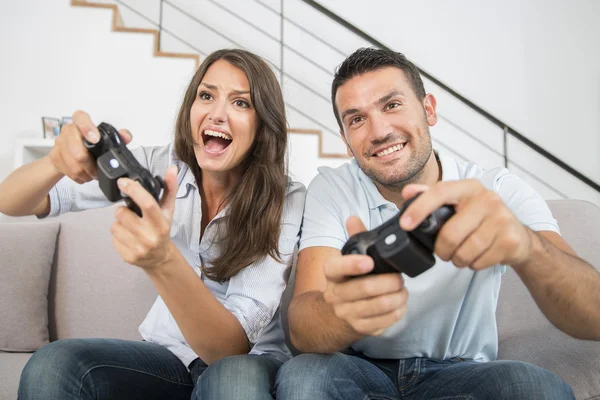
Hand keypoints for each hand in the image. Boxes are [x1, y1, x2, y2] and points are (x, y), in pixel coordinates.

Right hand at [49, 110, 131, 183]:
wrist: (67, 152)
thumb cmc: (89, 143)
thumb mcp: (105, 138)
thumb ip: (117, 136)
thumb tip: (126, 136)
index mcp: (80, 122)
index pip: (80, 118)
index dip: (87, 128)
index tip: (96, 140)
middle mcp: (68, 130)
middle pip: (78, 151)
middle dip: (90, 165)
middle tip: (97, 170)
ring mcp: (59, 143)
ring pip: (73, 164)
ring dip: (86, 173)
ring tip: (92, 174)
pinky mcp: (54, 156)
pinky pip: (68, 171)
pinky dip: (79, 177)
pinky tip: (84, 175)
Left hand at [110, 165, 178, 270]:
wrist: (160, 258)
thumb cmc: (162, 230)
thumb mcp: (168, 210)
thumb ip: (169, 188)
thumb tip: (172, 168)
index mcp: (161, 223)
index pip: (146, 203)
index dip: (133, 189)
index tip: (123, 182)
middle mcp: (150, 236)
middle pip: (122, 213)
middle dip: (123, 210)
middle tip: (131, 214)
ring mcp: (138, 248)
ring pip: (115, 226)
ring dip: (120, 223)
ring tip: (130, 227)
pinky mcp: (127, 256)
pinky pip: (113, 238)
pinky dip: (118, 235)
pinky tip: (128, 237)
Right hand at [323, 217, 408, 336]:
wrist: (332, 317)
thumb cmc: (347, 283)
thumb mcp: (347, 261)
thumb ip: (355, 239)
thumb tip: (353, 218)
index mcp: (332, 274)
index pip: (336, 268)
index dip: (352, 264)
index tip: (369, 262)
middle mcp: (336, 295)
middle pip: (365, 288)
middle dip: (389, 282)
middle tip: (399, 278)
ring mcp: (347, 314)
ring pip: (379, 306)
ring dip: (397, 296)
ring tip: (403, 290)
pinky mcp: (361, 329)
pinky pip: (384, 321)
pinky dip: (398, 311)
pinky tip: (400, 304)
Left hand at [400, 180, 532, 270]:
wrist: (519, 236)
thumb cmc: (481, 218)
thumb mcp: (458, 203)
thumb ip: (430, 196)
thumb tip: (407, 193)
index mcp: (469, 187)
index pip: (440, 192)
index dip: (419, 208)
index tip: (405, 224)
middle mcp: (488, 199)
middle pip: (450, 234)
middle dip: (442, 250)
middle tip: (444, 251)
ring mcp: (501, 219)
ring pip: (464, 252)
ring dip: (457, 259)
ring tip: (461, 253)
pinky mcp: (510, 240)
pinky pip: (478, 262)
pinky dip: (473, 264)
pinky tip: (478, 256)